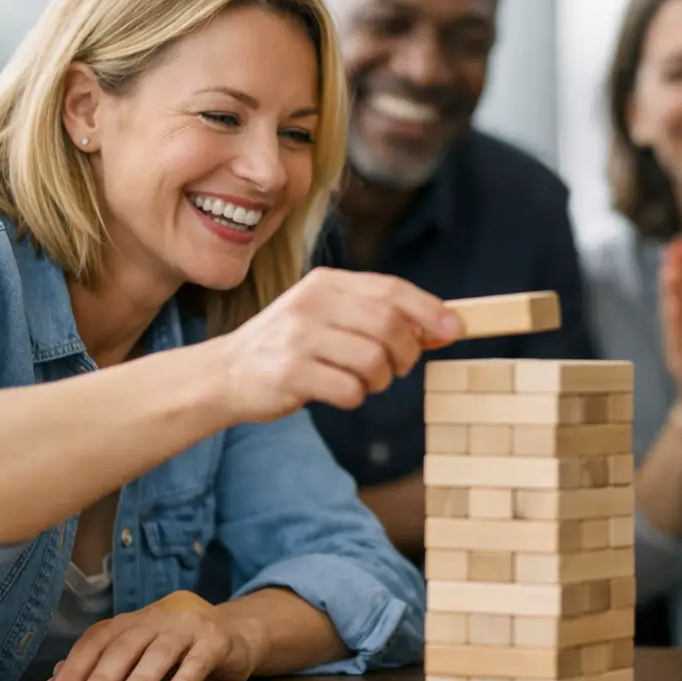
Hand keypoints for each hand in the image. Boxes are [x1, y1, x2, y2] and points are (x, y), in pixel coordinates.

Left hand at [43, 591, 259, 680]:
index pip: (100, 637)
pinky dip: (183, 680)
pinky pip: (199, 660)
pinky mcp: (219, 640)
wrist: (240, 634)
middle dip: (102, 674)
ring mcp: (192, 624)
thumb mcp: (141, 654)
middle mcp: (161, 615)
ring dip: (139, 678)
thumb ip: (102, 666)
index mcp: (137, 618)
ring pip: (161, 650)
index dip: (77, 665)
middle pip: (127, 643)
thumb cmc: (184, 649)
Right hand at [206, 267, 461, 423]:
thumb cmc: (291, 345)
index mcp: (326, 283)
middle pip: (389, 326)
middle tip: (398, 367)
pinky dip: (354, 397)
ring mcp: (297, 338)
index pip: (391, 290)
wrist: (225, 373)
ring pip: (374, 361)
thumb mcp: (329, 316)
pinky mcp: (289, 374)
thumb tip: (442, 326)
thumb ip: (378, 315)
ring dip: (380, 379)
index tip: (455, 329)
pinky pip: (350, 390)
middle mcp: (311, 304)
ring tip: (362, 380)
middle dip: (407, 352)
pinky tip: (337, 392)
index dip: (430, 310)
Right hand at [660, 237, 681, 420]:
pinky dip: (674, 321)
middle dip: (675, 269)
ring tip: (669, 270)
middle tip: (675, 246)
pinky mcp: (680, 358)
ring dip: (670, 291)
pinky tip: (673, 306)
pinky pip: (677, 337)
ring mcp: (680, 340)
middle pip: (679, 292)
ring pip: (674, 311)